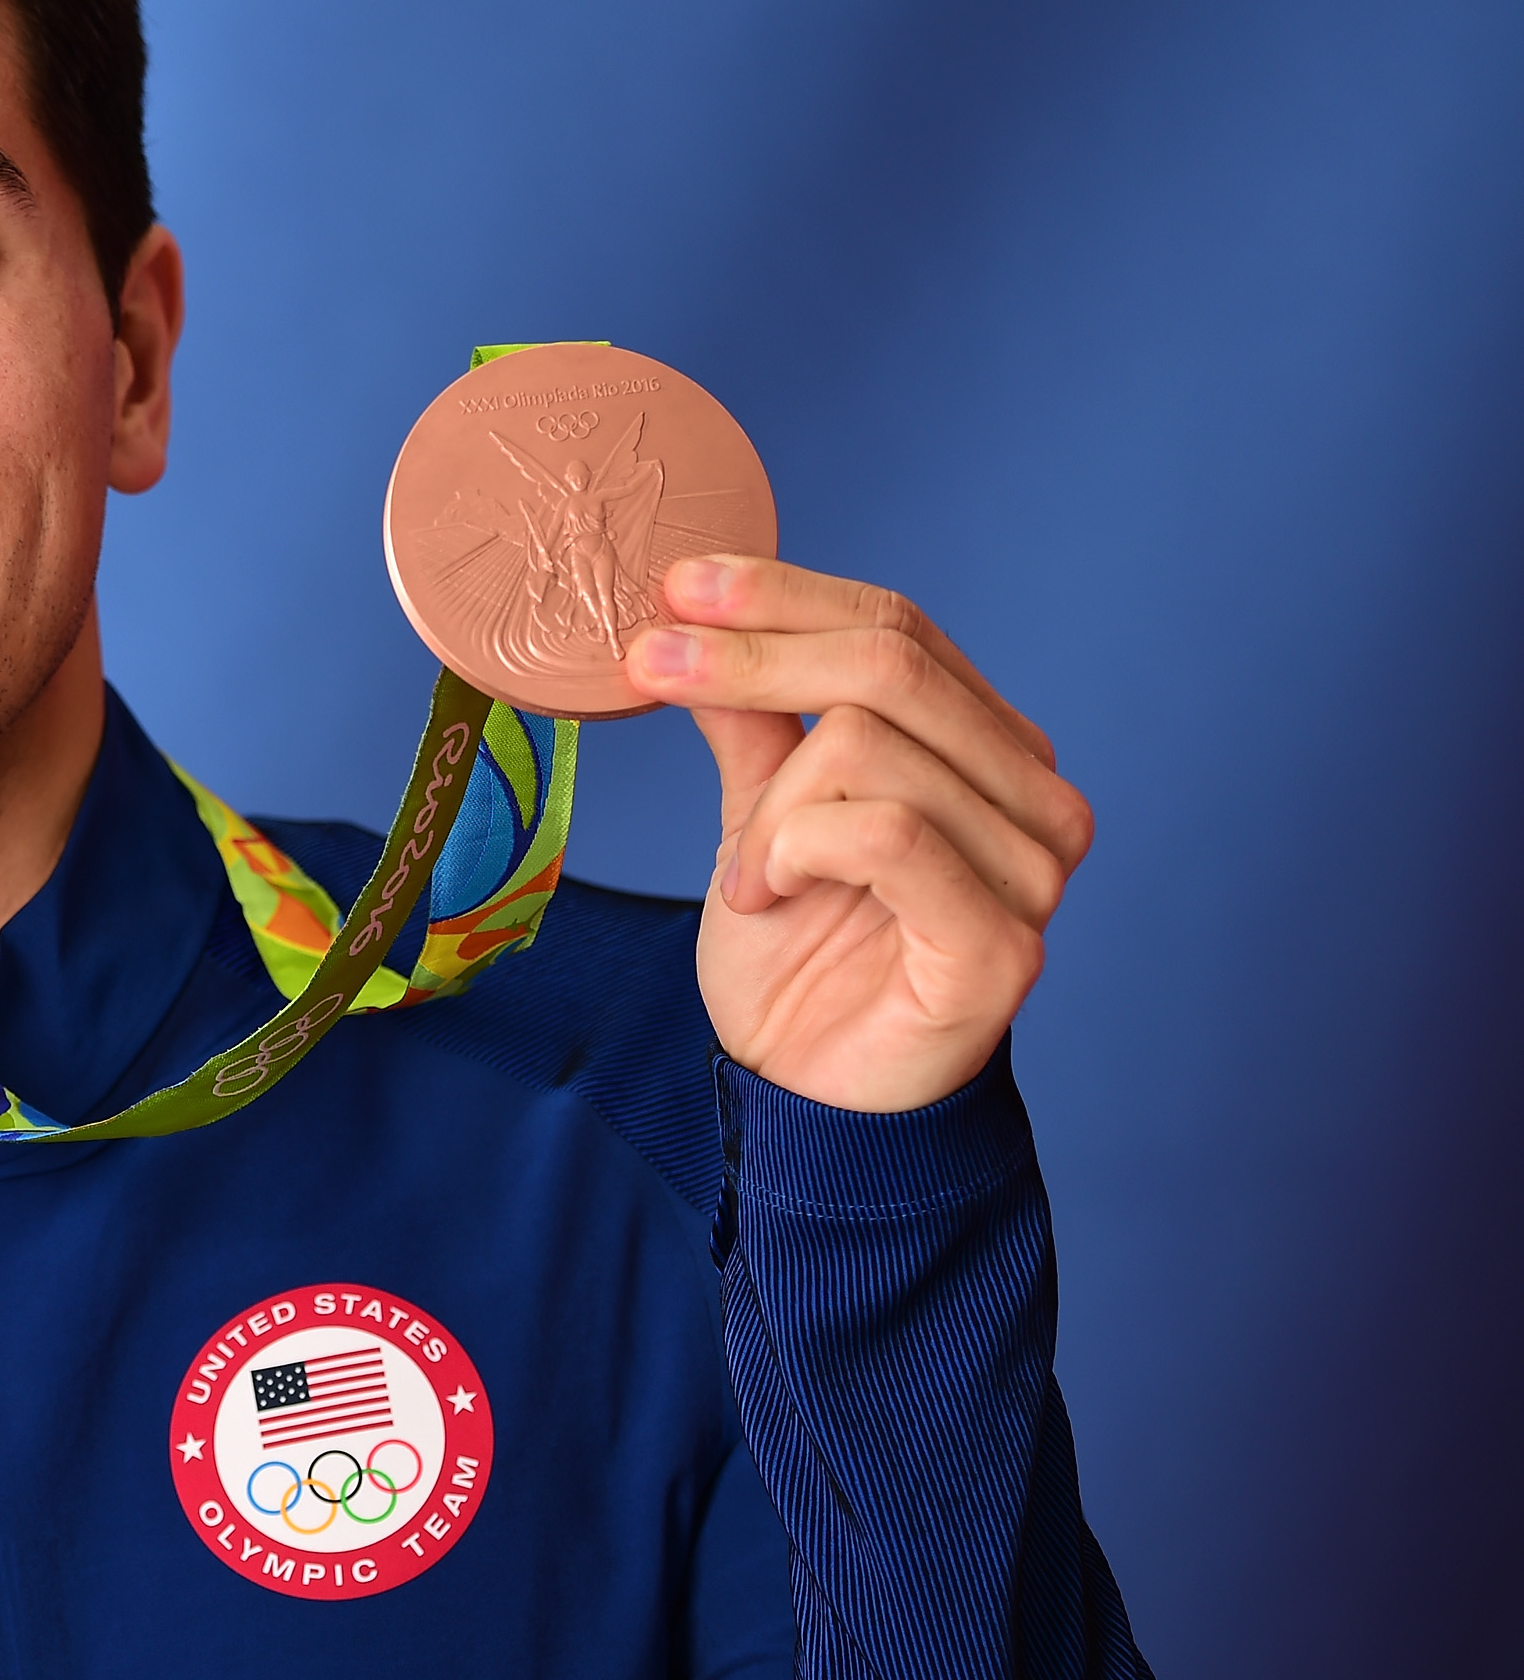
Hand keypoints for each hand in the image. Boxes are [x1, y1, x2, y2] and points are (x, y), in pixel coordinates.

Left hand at [621, 557, 1092, 1113]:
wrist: (805, 1096)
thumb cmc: (795, 956)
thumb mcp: (756, 811)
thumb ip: (753, 719)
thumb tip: (696, 612)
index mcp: (987, 747)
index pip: (898, 626)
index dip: (783, 596)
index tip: (676, 583)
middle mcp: (1032, 795)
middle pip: (889, 664)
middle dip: (750, 655)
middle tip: (648, 663)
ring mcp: (1032, 869)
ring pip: (872, 746)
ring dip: (769, 808)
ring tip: (746, 877)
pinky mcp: (1003, 943)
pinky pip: (887, 832)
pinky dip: (797, 849)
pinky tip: (766, 895)